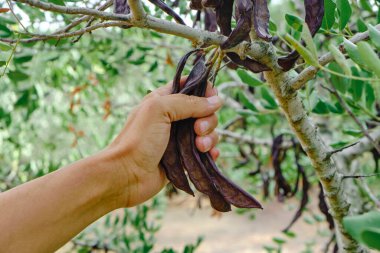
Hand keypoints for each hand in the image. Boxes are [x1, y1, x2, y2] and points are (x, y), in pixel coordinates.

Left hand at [104, 77, 222, 206]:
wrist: (127, 175)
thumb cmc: (139, 140)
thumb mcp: (160, 110)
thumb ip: (189, 102)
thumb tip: (217, 100)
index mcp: (164, 100)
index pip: (189, 86)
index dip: (204, 90)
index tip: (213, 98)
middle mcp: (172, 117)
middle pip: (203, 110)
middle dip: (208, 119)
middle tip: (198, 130)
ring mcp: (179, 138)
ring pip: (206, 131)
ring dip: (210, 138)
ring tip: (200, 147)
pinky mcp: (183, 157)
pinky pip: (205, 150)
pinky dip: (211, 151)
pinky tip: (210, 155)